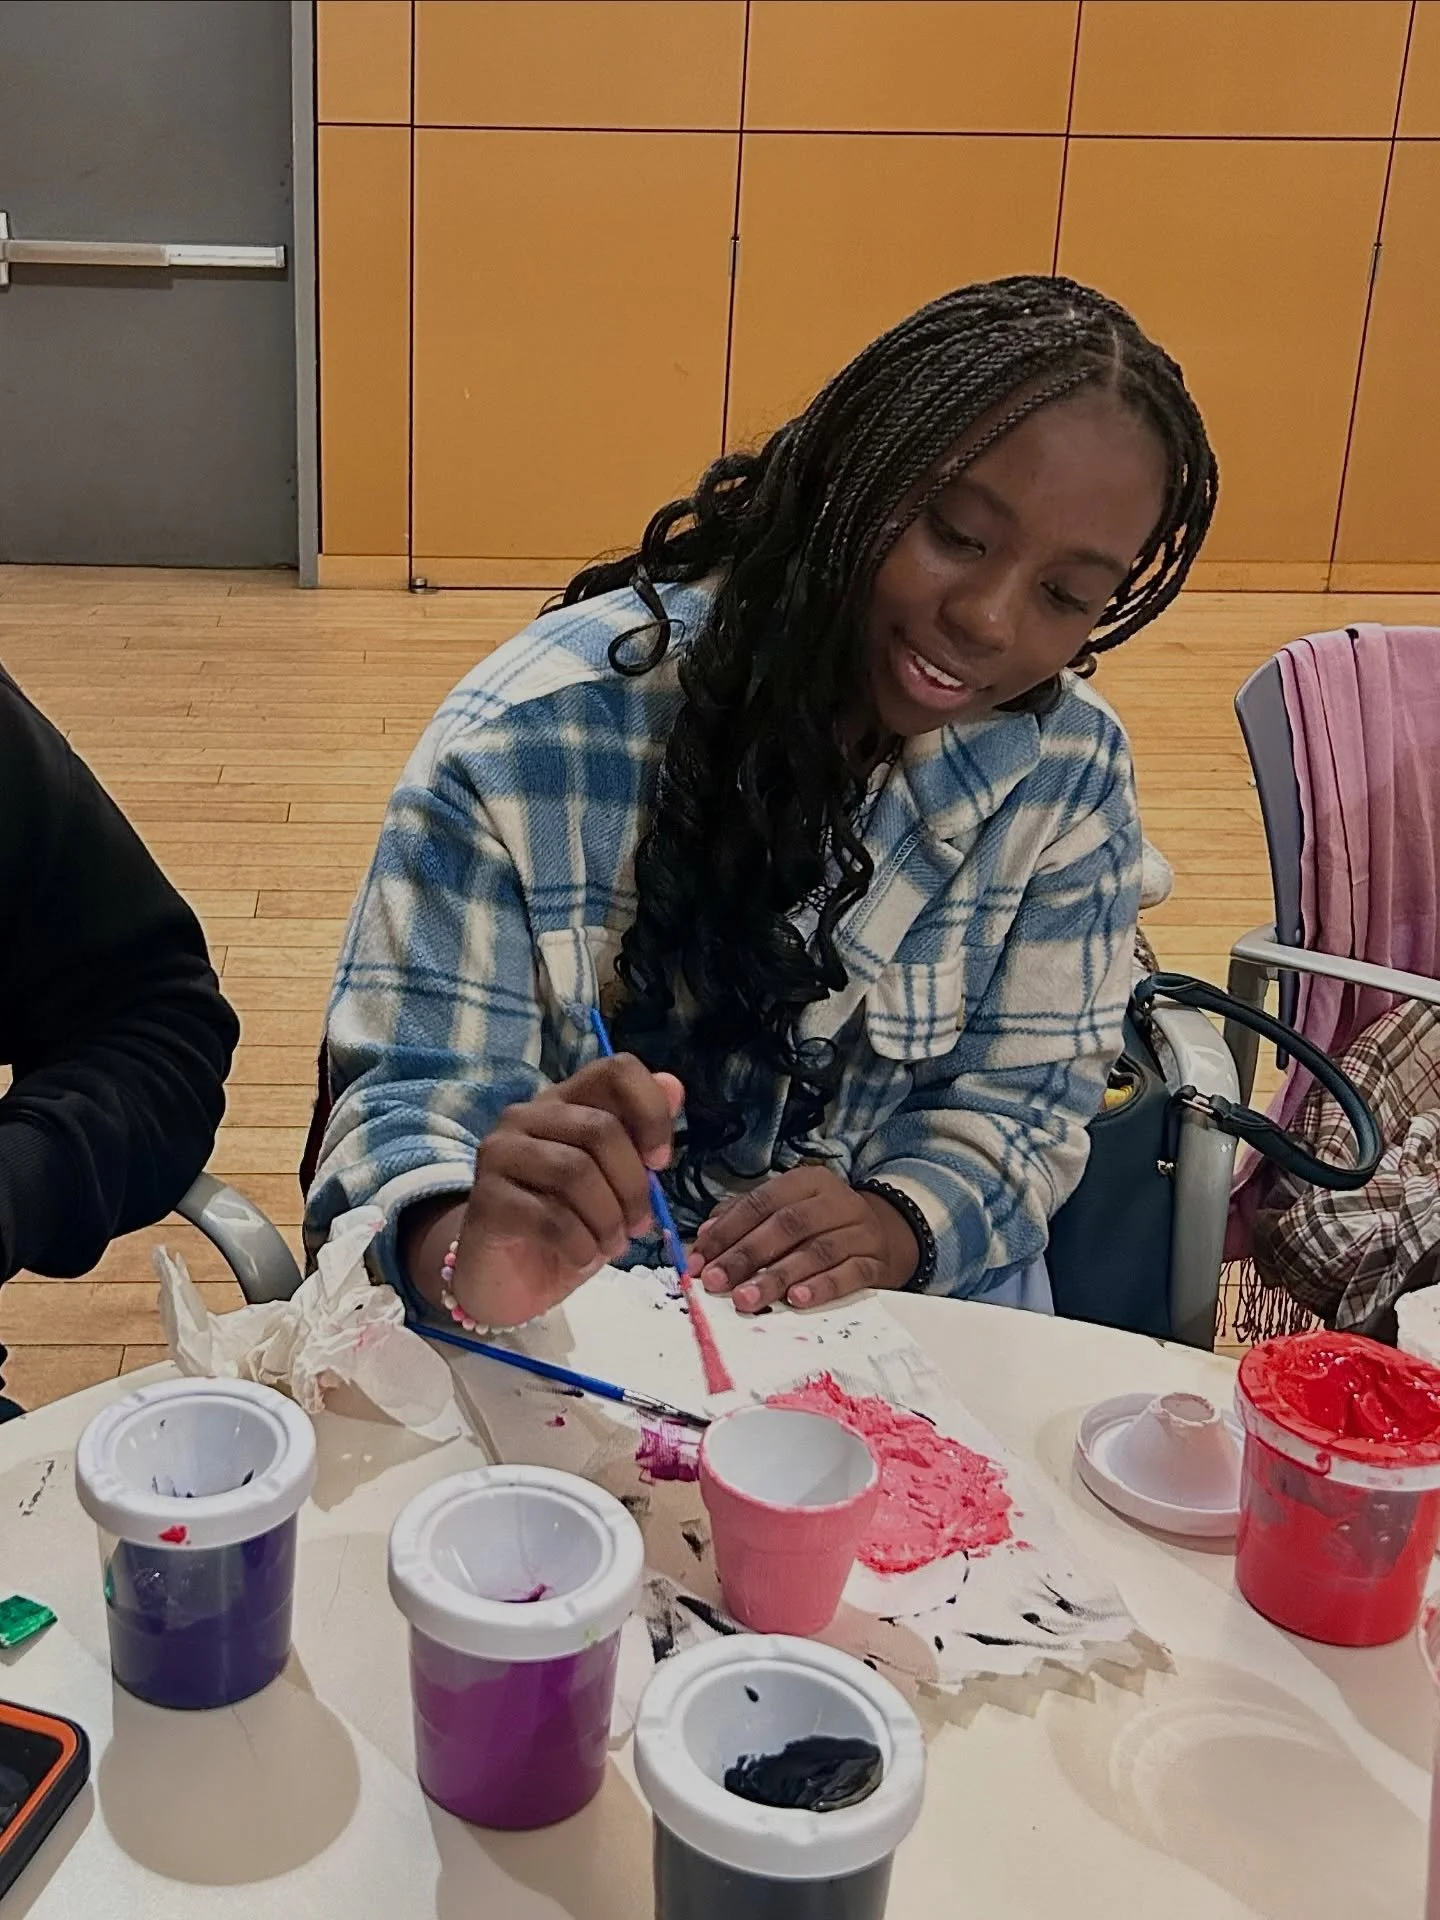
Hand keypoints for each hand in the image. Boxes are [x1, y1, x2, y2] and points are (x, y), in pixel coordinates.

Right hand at [449, 1057, 683, 1327]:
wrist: (508, 1282)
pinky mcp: (486, 1198)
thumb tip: (673, 1086)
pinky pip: (551, 1217)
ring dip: (609, 1219)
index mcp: (564, 1102)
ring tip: (612, 1244)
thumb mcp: (616, 1185)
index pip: (615, 1070)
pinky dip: (581, 1245)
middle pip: (601, 1128)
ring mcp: (501, 1153)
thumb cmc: (568, 1228)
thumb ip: (640, 1138)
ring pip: (575, 1171)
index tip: (660, 1162)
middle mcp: (527, 1115)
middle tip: (639, 1224)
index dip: (651, 1111)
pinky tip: (582, 1257)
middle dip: (634, 1185)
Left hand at [690, 1166, 918, 1313]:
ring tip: (748, 1298)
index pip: (762, 1202)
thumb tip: (704, 1237)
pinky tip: (797, 1300)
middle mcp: (836, 1202)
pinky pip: (850, 1274)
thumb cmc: (823, 1226)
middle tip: (718, 1282)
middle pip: (788, 1225)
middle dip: (747, 1256)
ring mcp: (860, 1232)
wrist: (888, 1236)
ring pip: (816, 1251)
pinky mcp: (877, 1263)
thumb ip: (745, 1218)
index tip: (701, 1260)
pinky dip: (822, 1287)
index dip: (728, 1231)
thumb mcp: (787, 1210)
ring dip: (777, 1276)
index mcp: (808, 1182)